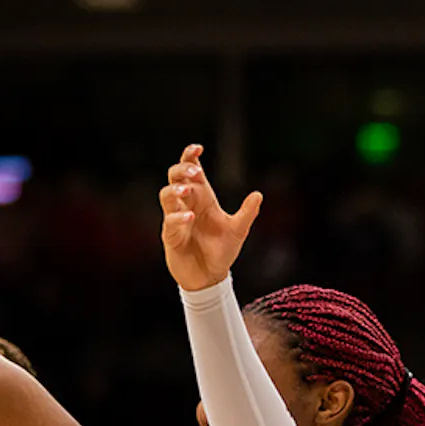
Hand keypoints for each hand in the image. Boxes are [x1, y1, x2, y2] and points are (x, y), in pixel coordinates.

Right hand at [159, 144, 261, 290]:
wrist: (211, 277)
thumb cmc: (222, 251)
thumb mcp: (238, 230)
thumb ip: (247, 213)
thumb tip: (258, 195)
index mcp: (203, 198)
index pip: (192, 171)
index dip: (190, 157)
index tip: (198, 148)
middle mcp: (187, 205)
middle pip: (175, 177)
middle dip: (182, 169)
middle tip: (195, 171)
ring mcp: (177, 219)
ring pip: (166, 195)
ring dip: (175, 190)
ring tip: (187, 190)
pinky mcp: (171, 236)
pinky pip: (169, 222)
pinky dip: (178, 217)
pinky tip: (190, 217)